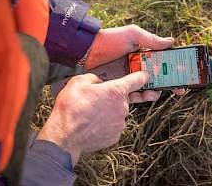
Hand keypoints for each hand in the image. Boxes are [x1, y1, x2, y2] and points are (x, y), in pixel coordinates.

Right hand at [37, 72, 162, 165]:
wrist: (64, 136)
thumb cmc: (71, 108)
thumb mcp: (79, 82)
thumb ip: (94, 78)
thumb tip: (98, 83)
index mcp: (116, 91)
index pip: (138, 79)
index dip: (143, 76)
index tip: (147, 76)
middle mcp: (123, 107)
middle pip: (125, 97)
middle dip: (114, 96)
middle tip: (98, 99)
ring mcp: (120, 122)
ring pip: (118, 111)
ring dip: (110, 110)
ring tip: (91, 113)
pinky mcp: (116, 135)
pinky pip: (114, 124)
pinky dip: (107, 123)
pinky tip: (93, 122)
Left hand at [85, 25, 183, 95]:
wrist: (85, 52)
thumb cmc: (109, 40)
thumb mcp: (131, 34)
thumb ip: (150, 39)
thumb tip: (171, 42)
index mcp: (142, 54)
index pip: (162, 61)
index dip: (174, 67)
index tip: (185, 73)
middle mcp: (137, 66)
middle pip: (158, 76)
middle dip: (170, 83)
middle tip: (179, 89)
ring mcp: (129, 77)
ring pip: (148, 87)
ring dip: (157, 91)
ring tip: (159, 92)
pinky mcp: (120, 87)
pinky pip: (134, 95)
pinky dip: (143, 97)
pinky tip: (148, 95)